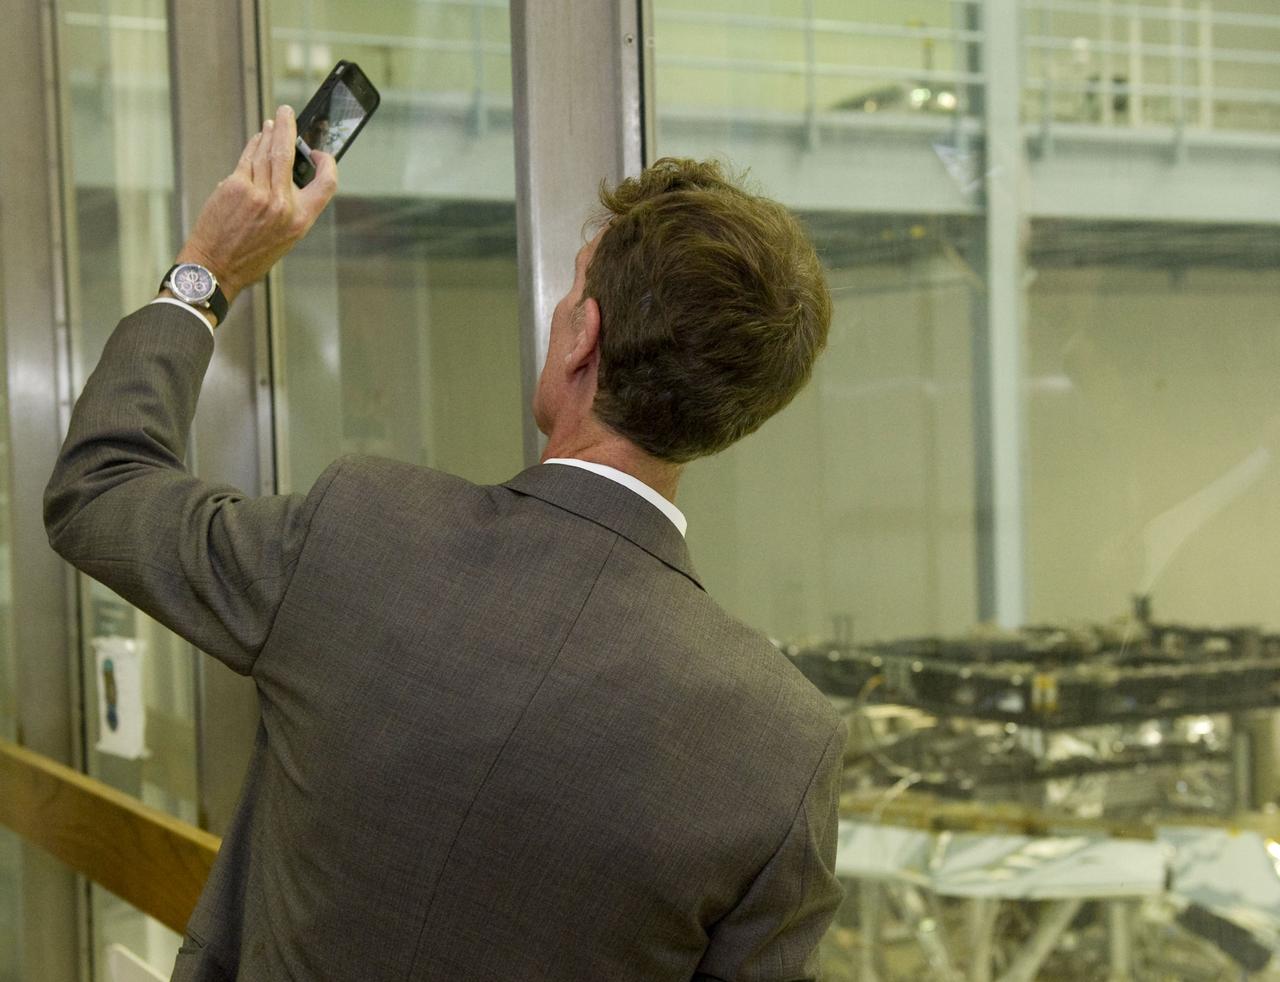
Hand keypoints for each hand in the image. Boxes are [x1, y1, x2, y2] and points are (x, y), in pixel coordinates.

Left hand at [174, 104, 337, 307]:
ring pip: (266, 152)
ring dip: (269, 133)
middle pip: (288, 155)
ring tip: (273, 122)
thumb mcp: (285, 238)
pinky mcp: (236, 186)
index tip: (320, 153)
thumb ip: (291, 207)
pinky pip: (247, 159)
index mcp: (300, 220)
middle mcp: (282, 204)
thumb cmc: (250, 257)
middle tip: (287, 112)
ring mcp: (257, 193)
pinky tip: (257, 139)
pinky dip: (253, 146)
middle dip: (288, 128)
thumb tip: (289, 176)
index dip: (327, 164)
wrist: (216, 266)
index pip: (326, 183)